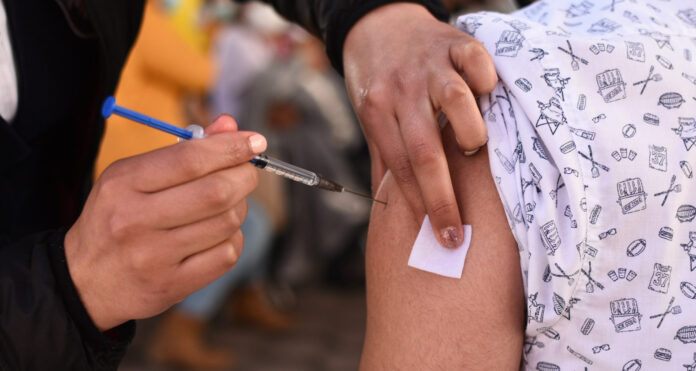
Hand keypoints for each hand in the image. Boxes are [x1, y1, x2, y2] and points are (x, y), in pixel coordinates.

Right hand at [65, 115, 265, 330]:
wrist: (86, 282)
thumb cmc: (118, 219)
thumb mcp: (133, 177)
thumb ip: (182, 150)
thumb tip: (230, 125)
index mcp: (123, 184)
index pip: (190, 159)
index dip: (231, 147)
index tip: (256, 142)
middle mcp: (135, 220)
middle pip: (216, 191)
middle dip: (244, 176)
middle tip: (247, 173)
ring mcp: (153, 257)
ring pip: (227, 222)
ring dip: (239, 208)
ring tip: (226, 205)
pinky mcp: (172, 285)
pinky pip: (227, 254)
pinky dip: (233, 238)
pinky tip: (218, 234)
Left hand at [343, 3, 496, 247]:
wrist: (377, 23)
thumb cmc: (377, 80)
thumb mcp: (371, 117)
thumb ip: (385, 158)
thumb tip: (388, 210)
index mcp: (377, 111)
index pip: (401, 167)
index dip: (422, 205)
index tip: (441, 237)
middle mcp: (402, 89)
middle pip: (425, 150)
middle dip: (442, 198)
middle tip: (456, 233)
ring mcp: (429, 65)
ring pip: (454, 102)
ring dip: (470, 132)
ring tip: (474, 149)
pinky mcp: (455, 42)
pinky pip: (476, 62)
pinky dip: (486, 81)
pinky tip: (488, 98)